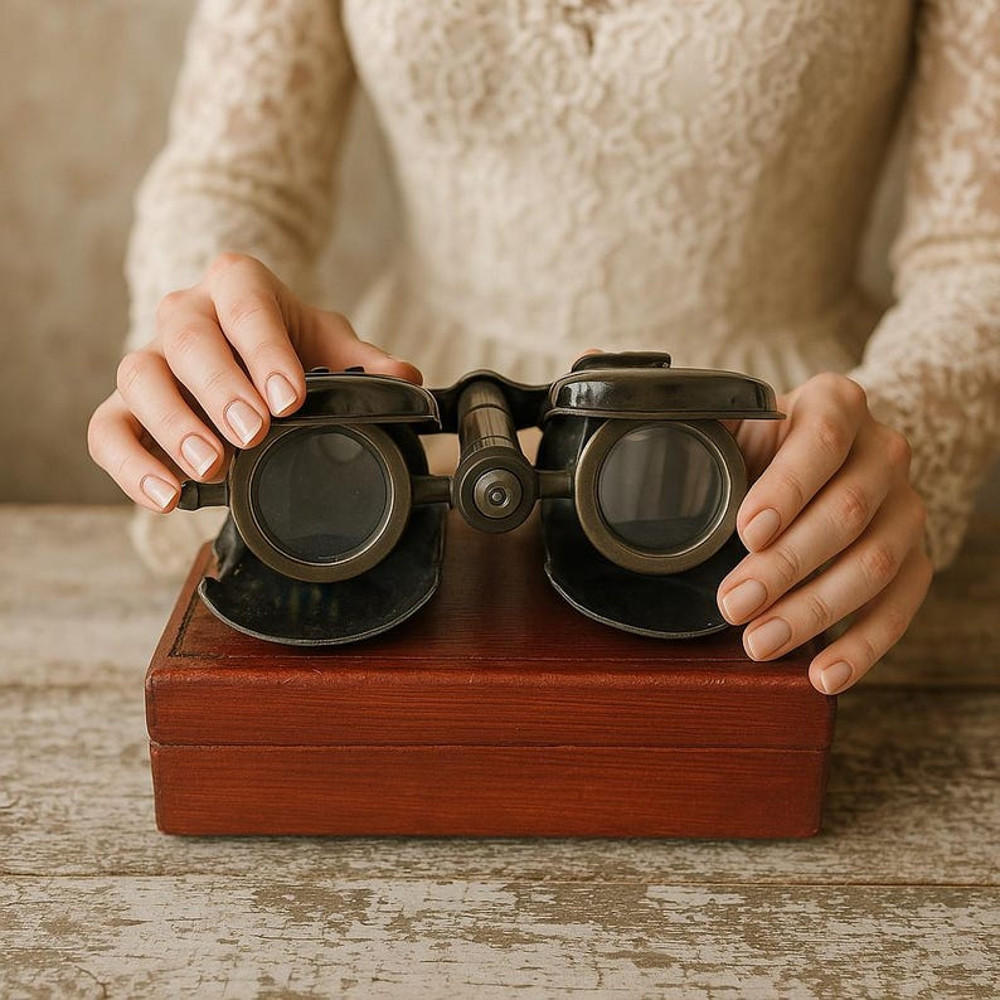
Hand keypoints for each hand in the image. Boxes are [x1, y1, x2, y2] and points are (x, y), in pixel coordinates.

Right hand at [88, 253, 421, 511]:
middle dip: (220, 388)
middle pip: (186, 339)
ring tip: (211, 468)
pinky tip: (167, 497)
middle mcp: (185, 314)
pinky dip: (130, 466)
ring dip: (172, 425)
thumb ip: (363, 361)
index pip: (245, 305)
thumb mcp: (328, 343)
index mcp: (238, 287)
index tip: (290, 398)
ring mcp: (150, 358)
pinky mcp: (125, 406)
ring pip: (138, 378)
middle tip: (252, 433)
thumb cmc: (284, 342)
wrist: (241, 347)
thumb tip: (407, 380)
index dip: (264, 350)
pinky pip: (107, 430)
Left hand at [716, 372, 932, 694]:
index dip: (786, 489)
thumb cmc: (765, 443)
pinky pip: (899, 608)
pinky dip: (861, 648)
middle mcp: (883, 451)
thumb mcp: (738, 421)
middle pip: (846, 512)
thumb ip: (707, 427)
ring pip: (873, 564)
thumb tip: (651, 442)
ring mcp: (906, 507)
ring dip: (812, 612)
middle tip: (732, 604)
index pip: (822, 440)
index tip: (746, 532)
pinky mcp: (917, 559)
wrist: (830, 455)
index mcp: (836, 404)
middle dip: (784, 567)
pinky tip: (821, 674)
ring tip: (759, 643)